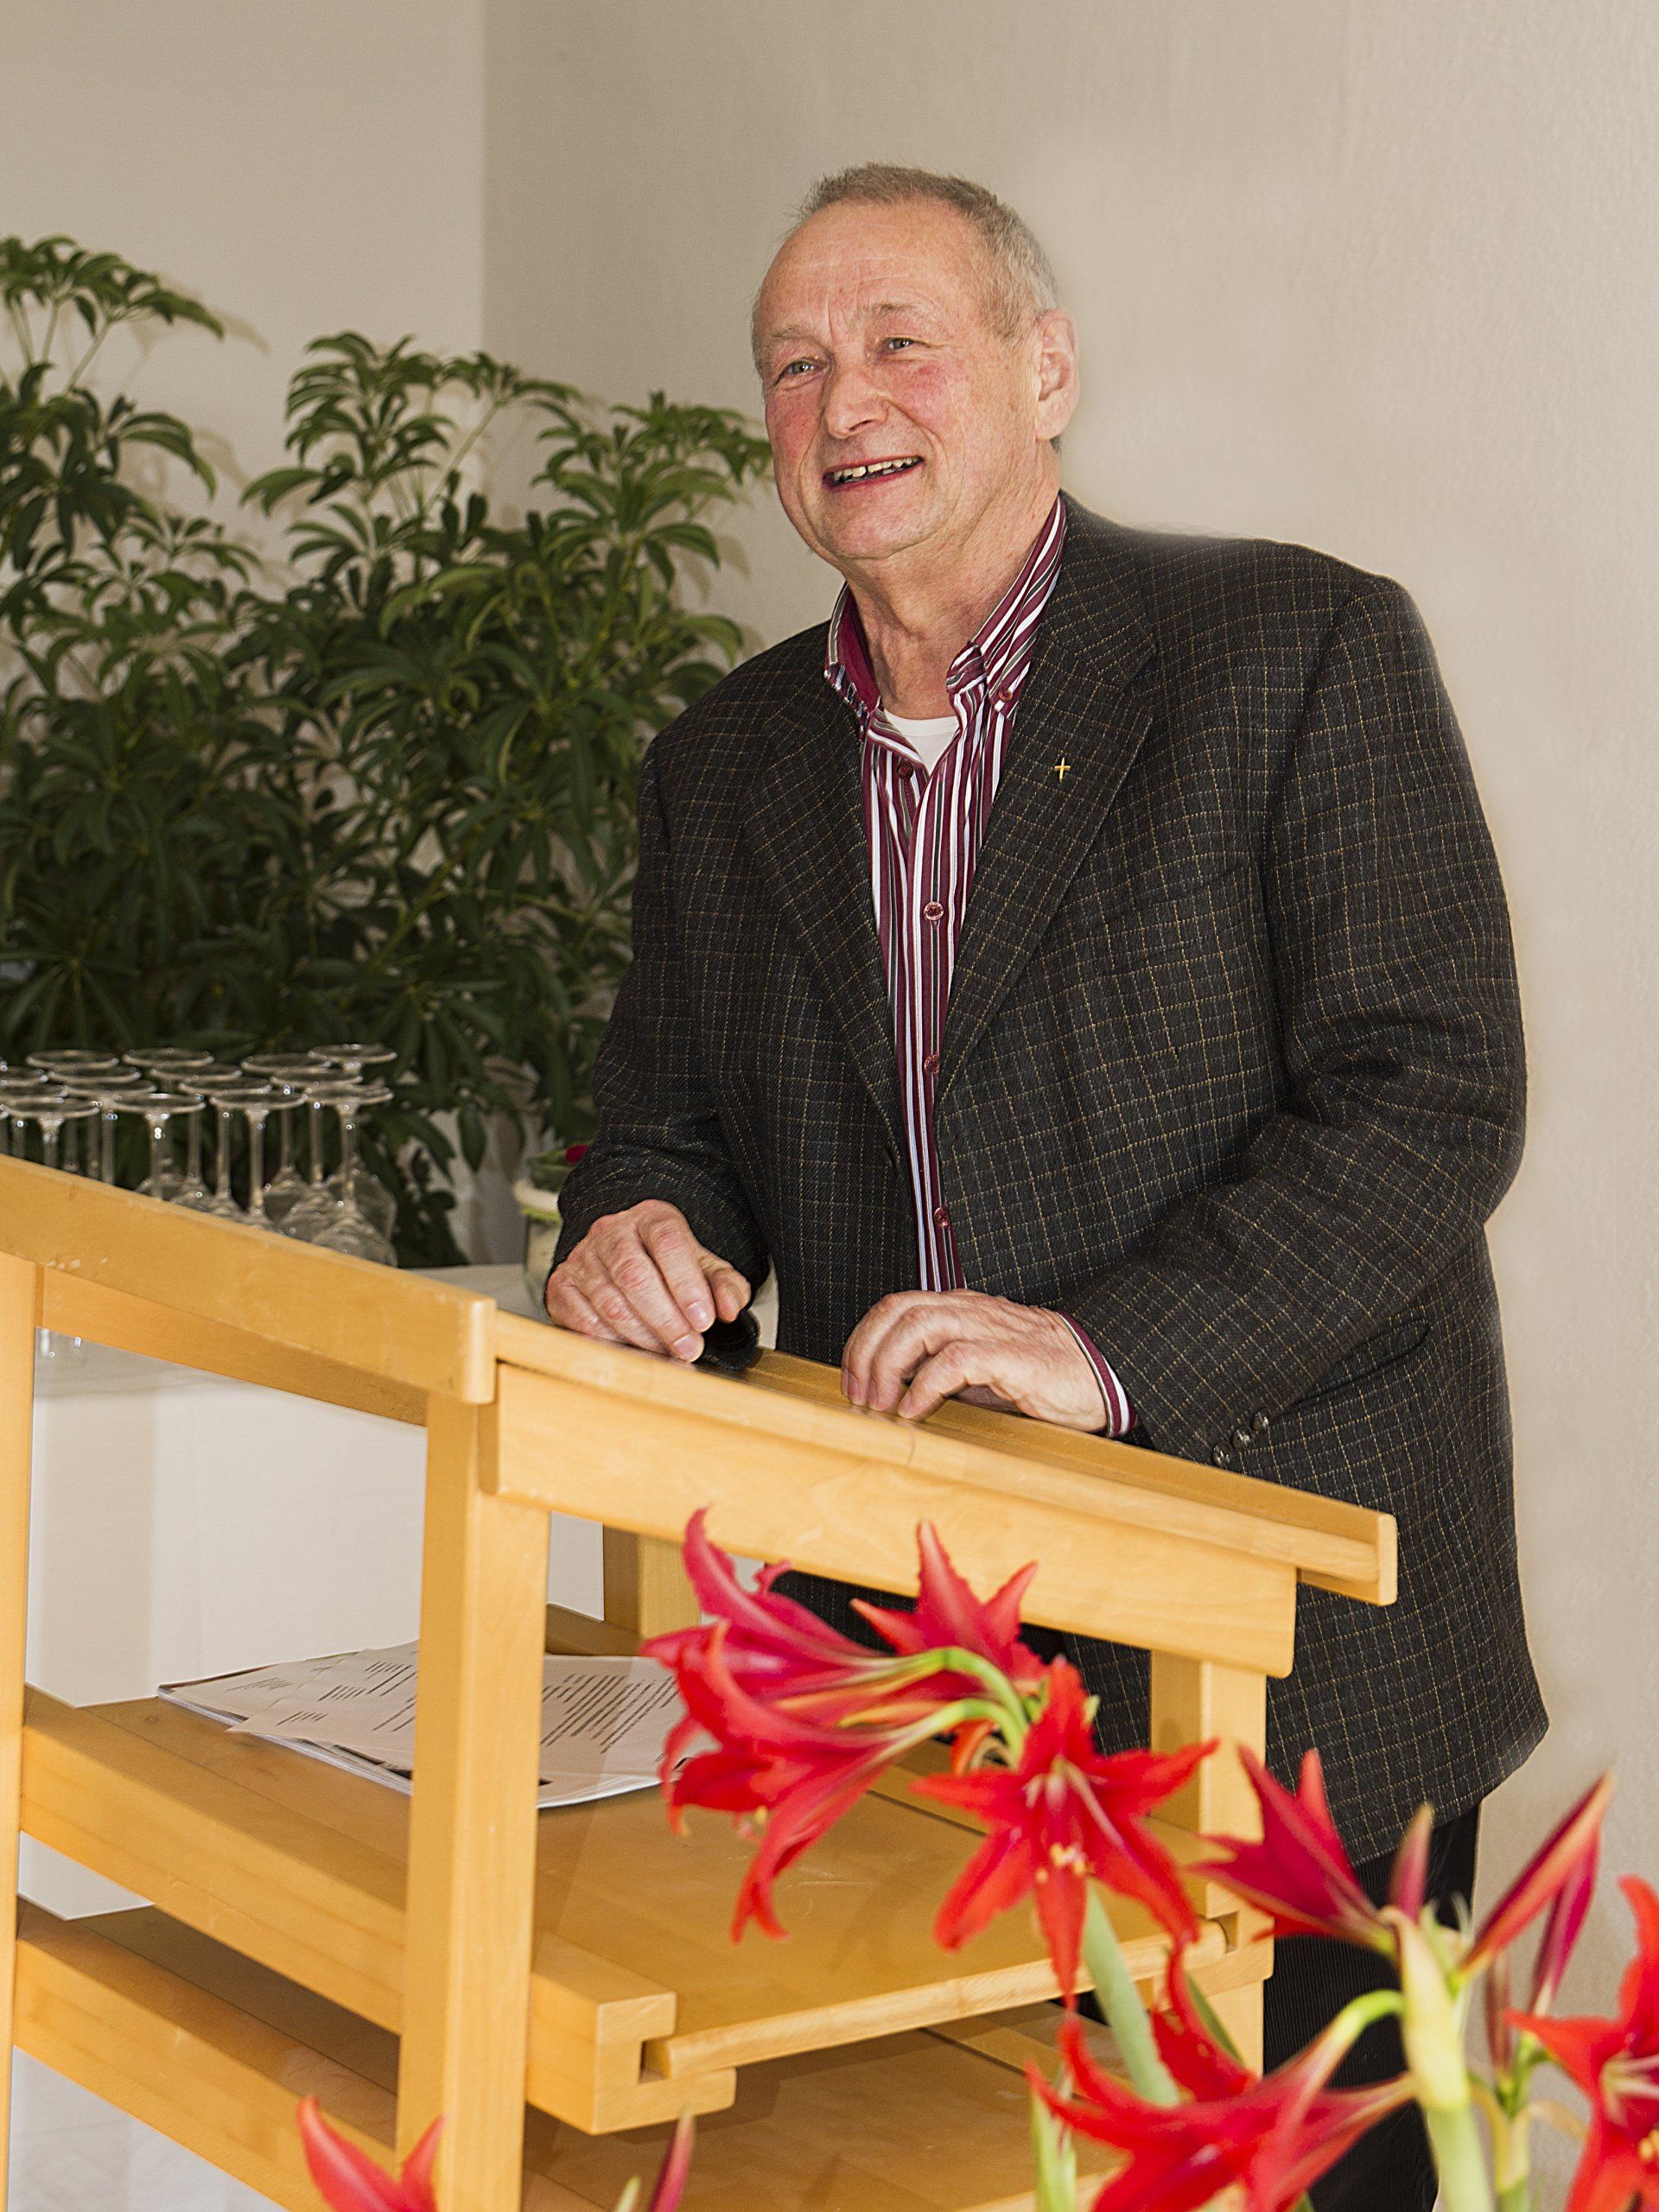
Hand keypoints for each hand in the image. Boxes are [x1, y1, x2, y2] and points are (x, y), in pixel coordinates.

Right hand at [544, 1199, 749, 1361]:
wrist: (622, 1255)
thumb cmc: (667, 1264)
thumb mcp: (705, 1268)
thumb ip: (726, 1285)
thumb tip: (730, 1308)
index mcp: (651, 1217)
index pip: (668, 1242)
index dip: (686, 1284)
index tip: (704, 1320)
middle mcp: (611, 1232)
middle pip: (635, 1275)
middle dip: (666, 1319)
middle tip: (689, 1347)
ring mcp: (582, 1257)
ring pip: (609, 1302)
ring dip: (642, 1336)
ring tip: (668, 1353)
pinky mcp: (560, 1284)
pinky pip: (582, 1320)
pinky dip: (611, 1342)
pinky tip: (633, 1351)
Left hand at [840, 1290, 1106, 1429]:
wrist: (1102, 1372)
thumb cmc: (1044, 1374)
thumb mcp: (981, 1370)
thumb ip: (943, 1371)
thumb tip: (898, 1392)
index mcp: (961, 1309)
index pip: (894, 1307)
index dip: (862, 1340)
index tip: (851, 1380)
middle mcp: (970, 1310)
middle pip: (896, 1309)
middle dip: (865, 1352)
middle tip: (858, 1396)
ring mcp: (991, 1328)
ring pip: (919, 1325)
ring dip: (888, 1365)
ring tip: (881, 1403)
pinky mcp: (1011, 1356)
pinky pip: (955, 1360)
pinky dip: (926, 1384)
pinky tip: (916, 1409)